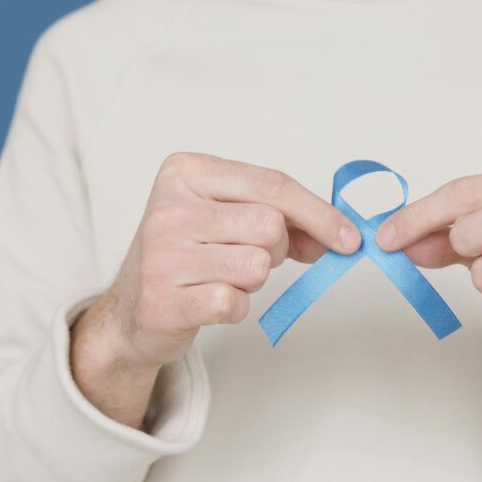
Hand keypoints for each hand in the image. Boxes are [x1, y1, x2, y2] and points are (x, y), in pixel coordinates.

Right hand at [72, 153, 360, 427]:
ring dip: (252, 280)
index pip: (272, 184)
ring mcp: (162, 255)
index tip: (349, 237)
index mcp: (185, 172)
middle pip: (269, 225)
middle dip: (276, 249)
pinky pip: (233, 302)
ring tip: (223, 277)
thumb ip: (282, 218)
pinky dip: (233, 307)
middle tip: (250, 257)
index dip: (319, 213)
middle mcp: (168, 207)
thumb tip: (339, 235)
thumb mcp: (228, 219)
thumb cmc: (189, 255)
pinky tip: (209, 301)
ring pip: (256, 265)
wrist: (132, 309)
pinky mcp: (163, 300)